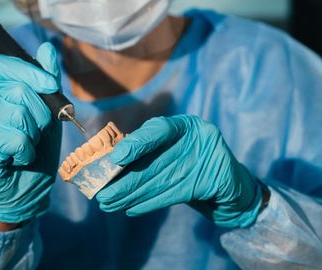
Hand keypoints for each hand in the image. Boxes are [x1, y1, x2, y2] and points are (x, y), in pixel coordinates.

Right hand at [0, 42, 61, 223]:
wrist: (27, 192)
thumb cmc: (38, 151)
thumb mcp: (51, 115)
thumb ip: (49, 82)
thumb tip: (48, 47)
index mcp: (4, 94)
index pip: (4, 66)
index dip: (28, 71)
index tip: (50, 84)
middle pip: (18, 89)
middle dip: (41, 112)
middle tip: (39, 131)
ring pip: (18, 114)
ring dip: (34, 134)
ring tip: (29, 146)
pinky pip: (14, 139)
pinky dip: (26, 151)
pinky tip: (20, 159)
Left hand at [96, 115, 262, 227]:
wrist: (231, 187)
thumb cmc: (192, 164)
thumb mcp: (172, 152)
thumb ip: (148, 153)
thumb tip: (110, 164)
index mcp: (185, 125)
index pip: (158, 129)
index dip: (136, 144)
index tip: (115, 159)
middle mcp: (198, 136)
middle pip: (155, 160)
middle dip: (125, 180)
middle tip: (102, 194)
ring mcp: (210, 157)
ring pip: (162, 180)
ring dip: (132, 194)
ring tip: (110, 204)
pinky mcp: (216, 180)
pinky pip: (176, 194)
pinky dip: (150, 203)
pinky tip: (131, 208)